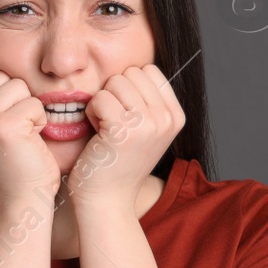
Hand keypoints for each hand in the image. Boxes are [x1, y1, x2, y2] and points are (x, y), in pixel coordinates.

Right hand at [0, 65, 62, 210]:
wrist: (21, 201)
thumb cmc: (10, 163)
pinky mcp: (3, 127)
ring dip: (28, 109)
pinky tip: (32, 143)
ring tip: (22, 137)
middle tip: (14, 132)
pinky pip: (33, 102)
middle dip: (15, 99)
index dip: (0, 92)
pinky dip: (40, 121)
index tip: (0, 123)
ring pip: (17, 85)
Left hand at [66, 64, 184, 212]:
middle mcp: (166, 119)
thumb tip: (137, 67)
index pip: (148, 70)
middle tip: (113, 123)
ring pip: (114, 82)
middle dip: (115, 93)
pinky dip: (91, 113)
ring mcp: (148, 124)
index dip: (128, 88)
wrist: (107, 201)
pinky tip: (97, 135)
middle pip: (131, 73)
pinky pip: (99, 98)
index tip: (126, 116)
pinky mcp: (123, 130)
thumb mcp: (146, 130)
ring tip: (105, 129)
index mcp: (175, 116)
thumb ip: (148, 100)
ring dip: (102, 102)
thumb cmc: (118, 163)